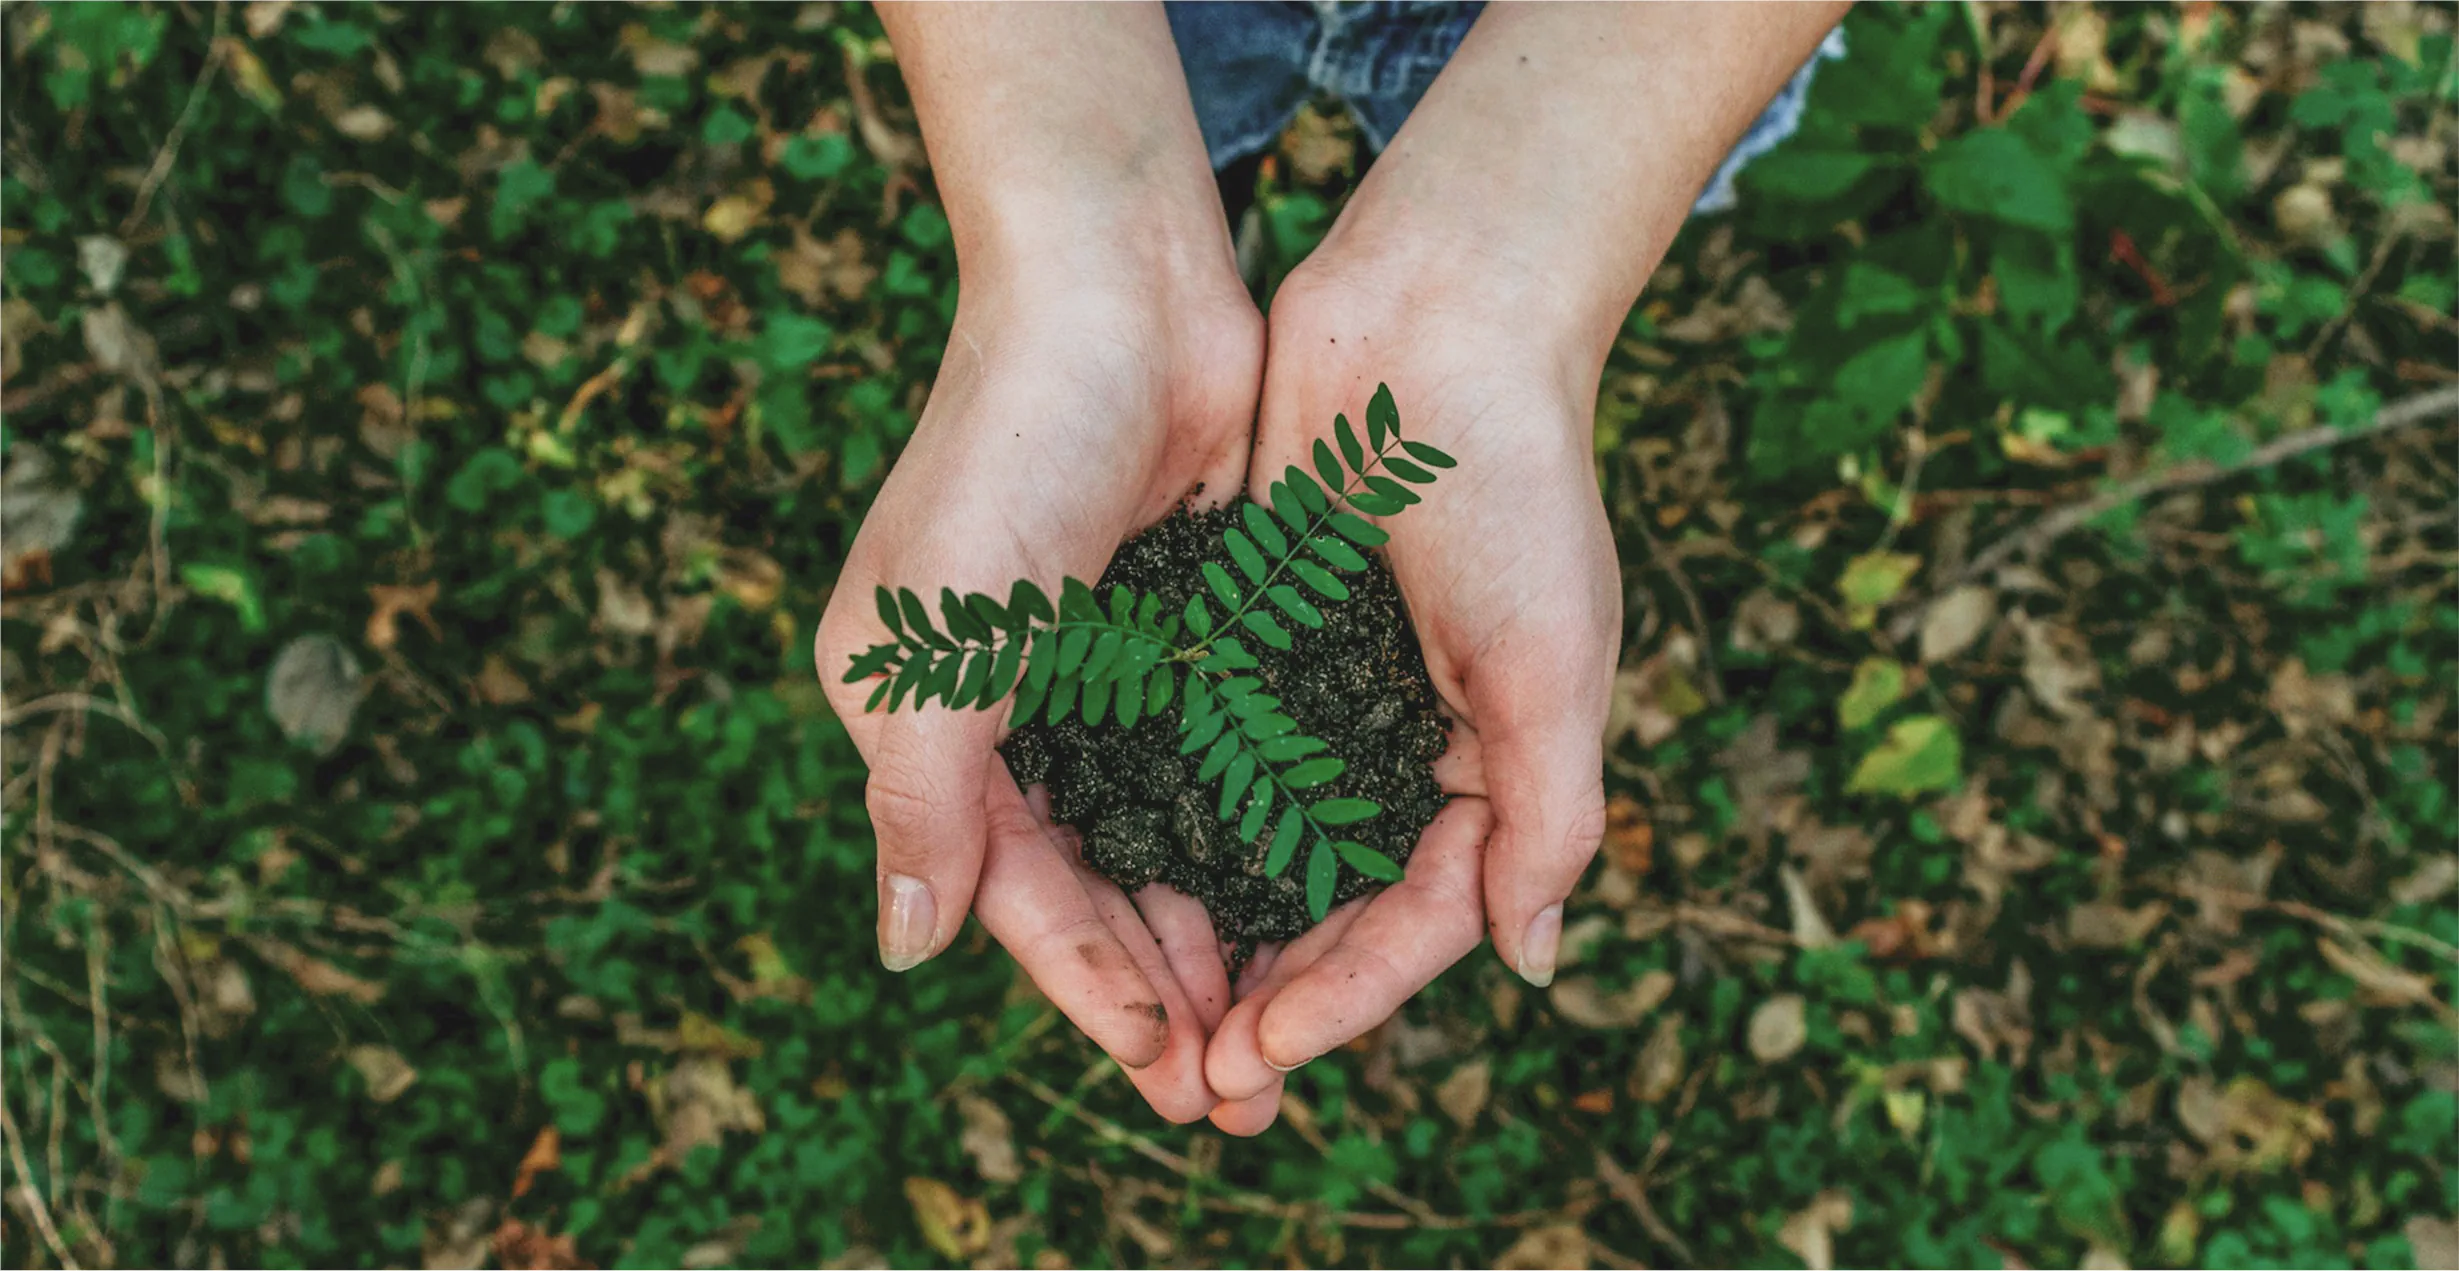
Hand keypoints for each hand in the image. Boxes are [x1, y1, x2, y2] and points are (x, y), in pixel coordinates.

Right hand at [816, 264, 1261, 1122]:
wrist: (1118, 287)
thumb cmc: (1007, 450)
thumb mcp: (938, 640)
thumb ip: (922, 798)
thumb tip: (906, 950)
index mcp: (930, 719)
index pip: (1015, 890)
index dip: (1088, 987)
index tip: (1167, 1069)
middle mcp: (1016, 709)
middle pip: (1096, 884)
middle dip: (1163, 988)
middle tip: (1241, 1091)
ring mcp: (1108, 671)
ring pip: (1168, 838)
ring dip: (1220, 931)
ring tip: (1285, 1026)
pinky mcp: (1191, 629)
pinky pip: (1226, 760)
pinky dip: (1261, 833)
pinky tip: (1317, 899)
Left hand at [1201, 258, 1619, 1133]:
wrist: (1435, 320)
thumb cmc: (1516, 487)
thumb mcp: (1554, 662)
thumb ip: (1549, 816)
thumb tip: (1531, 965)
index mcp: (1490, 767)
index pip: (1418, 919)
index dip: (1349, 997)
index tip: (1267, 1052)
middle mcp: (1402, 747)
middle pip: (1331, 907)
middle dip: (1271, 996)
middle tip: (1196, 1081)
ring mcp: (1321, 696)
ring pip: (1258, 848)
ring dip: (1210, 933)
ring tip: (1147, 1012)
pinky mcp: (1250, 639)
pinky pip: (1205, 754)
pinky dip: (1169, 820)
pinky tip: (1111, 876)